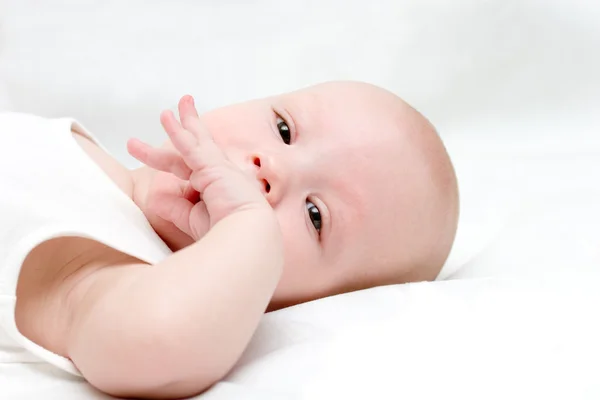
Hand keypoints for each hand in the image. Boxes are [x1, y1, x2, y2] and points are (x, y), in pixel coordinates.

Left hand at [128, 96, 270, 240]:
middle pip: (194, 149)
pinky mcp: (213, 166)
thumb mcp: (193, 218)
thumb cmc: (226, 233)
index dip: (176, 162)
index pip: (193, 169)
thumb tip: (154, 198)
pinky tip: (167, 118)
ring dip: (178, 125)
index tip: (162, 158)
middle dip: (181, 131)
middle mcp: (221, 174)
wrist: (245, 235)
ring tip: (164, 112)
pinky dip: (178, 131)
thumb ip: (175, 207)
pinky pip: (190, 146)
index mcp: (219, 188)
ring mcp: (218, 168)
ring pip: (192, 142)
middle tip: (166, 116)